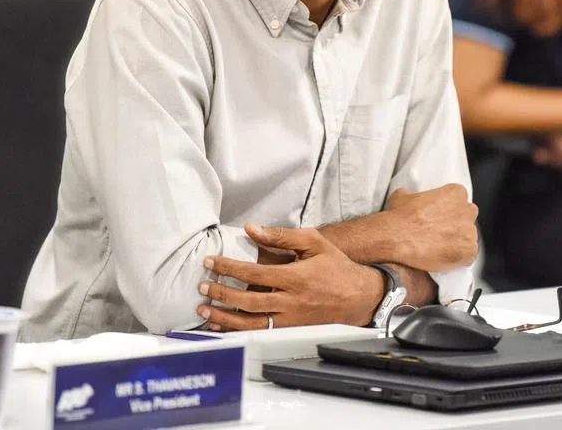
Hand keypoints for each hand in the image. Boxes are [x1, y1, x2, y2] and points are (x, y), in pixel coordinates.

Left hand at [197, 224, 383, 329]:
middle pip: (248, 301)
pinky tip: (222, 327)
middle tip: (202, 286)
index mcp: (295, 277)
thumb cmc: (335, 266)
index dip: (229, 268)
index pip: (254, 273)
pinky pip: (260, 334)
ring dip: (224, 318)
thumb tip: (251, 228)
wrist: (359, 296)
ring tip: (204, 311)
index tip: (210, 262)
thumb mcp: (313, 242)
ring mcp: (291, 319)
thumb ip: (280, 236)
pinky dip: (238, 332)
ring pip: (251, 323)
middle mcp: (291, 301)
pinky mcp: (291, 330)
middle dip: (221, 294)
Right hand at [384, 184, 478, 270]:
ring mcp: (469, 231)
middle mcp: (467, 210)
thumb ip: (415, 195)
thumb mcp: (403, 195)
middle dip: (456, 226)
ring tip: (438, 249)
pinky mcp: (469, 251)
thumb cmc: (399, 217)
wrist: (395, 238)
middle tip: (440, 234)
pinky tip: (442, 259)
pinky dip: (458, 260)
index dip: (448, 212)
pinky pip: (468, 256)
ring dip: (457, 243)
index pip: (459, 202)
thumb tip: (410, 198)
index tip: (439, 219)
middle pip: (467, 219)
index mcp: (455, 193)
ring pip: (468, 238)